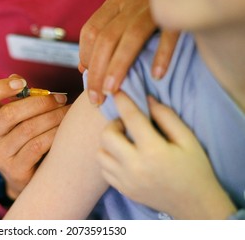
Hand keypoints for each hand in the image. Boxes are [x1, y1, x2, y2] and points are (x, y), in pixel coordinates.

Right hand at [0, 75, 68, 198]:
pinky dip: (53, 134)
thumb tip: (18, 80)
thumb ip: (15, 97)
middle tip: (60, 98)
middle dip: (40, 103)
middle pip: (10, 114)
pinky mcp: (15, 170)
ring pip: (28, 129)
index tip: (22, 83)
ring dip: (52, 117)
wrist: (22, 173)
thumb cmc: (20, 134)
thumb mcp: (12, 115)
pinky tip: (63, 129)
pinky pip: (37, 146)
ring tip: (66, 111)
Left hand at [79, 0, 179, 104]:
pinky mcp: (178, 13)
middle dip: (97, 72)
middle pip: (106, 39)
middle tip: (96, 99)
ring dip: (118, 67)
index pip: (90, 31)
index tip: (87, 81)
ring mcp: (154, 6)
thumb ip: (103, 37)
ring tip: (112, 91)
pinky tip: (156, 76)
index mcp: (115, 2)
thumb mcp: (123, 15)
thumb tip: (84, 68)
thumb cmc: (148, 8)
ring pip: (131, 38)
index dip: (85, 58)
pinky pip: (169, 35)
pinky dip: (162, 55)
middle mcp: (130, 2)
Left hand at [97, 92, 235, 218]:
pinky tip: (122, 157)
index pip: (131, 118)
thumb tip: (146, 100)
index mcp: (153, 151)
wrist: (194, 204)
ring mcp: (126, 180)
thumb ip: (167, 117)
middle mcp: (134, 166)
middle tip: (126, 125)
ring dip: (108, 143)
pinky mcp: (123, 189)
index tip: (118, 91)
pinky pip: (104, 169)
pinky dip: (109, 159)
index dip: (123, 101)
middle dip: (114, 124)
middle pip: (107, 136)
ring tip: (123, 142)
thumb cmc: (194, 168)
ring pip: (100, 153)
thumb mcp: (187, 139)